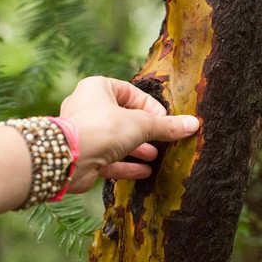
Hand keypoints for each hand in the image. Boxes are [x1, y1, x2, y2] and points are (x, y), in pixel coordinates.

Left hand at [59, 76, 199, 193]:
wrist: (68, 159)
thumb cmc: (102, 129)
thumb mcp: (141, 124)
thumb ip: (166, 126)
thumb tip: (193, 124)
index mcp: (97, 88)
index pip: (129, 92)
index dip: (149, 106)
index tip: (164, 120)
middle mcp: (87, 107)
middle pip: (123, 117)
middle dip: (144, 130)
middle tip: (163, 140)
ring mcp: (84, 133)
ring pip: (116, 140)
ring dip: (136, 148)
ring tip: (156, 156)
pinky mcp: (83, 156)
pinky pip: (109, 159)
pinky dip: (126, 165)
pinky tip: (144, 172)